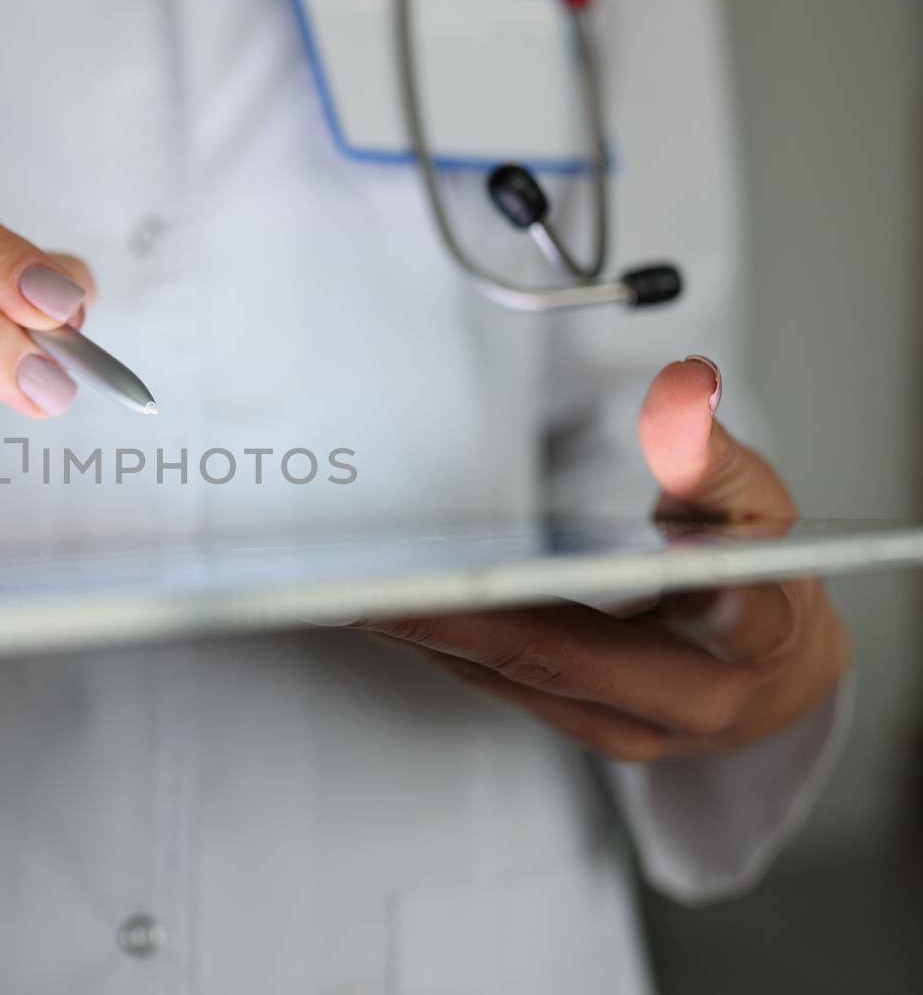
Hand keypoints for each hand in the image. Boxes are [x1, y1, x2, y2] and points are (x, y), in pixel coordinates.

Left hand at [351, 357, 849, 761]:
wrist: (773, 679)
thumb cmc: (765, 581)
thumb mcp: (760, 505)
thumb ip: (716, 455)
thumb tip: (680, 393)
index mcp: (757, 636)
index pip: (722, 621)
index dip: (646, 598)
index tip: (592, 573)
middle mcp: (688, 700)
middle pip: (559, 655)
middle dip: (457, 615)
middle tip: (375, 580)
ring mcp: (623, 727)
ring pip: (508, 675)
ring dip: (421, 631)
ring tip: (347, 585)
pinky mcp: (574, 728)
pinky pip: (492, 680)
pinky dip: (434, 640)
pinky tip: (378, 604)